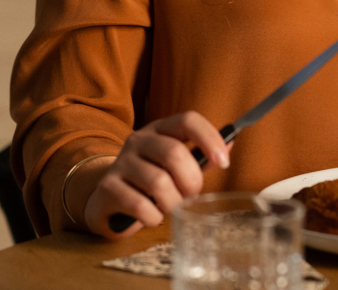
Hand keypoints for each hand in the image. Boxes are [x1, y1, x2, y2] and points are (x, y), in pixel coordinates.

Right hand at [76, 111, 230, 237]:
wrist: (107, 199)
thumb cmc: (149, 182)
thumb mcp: (174, 166)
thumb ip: (200, 157)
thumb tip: (229, 143)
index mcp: (159, 129)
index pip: (187, 120)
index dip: (209, 139)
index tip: (224, 163)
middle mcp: (138, 140)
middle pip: (174, 153)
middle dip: (192, 182)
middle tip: (191, 196)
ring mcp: (120, 162)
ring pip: (158, 182)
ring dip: (173, 203)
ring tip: (170, 207)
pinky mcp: (108, 187)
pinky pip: (141, 205)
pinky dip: (154, 217)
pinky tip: (152, 216)